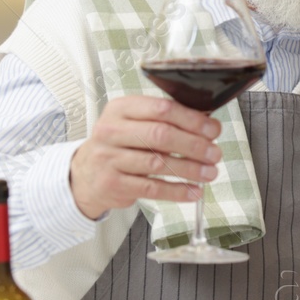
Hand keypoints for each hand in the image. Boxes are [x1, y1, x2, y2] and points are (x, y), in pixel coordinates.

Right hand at [69, 95, 223, 219]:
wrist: (85, 174)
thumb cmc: (119, 145)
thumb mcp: (133, 123)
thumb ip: (165, 121)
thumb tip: (208, 125)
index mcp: (121, 109)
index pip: (162, 109)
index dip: (192, 119)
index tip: (212, 130)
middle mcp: (112, 131)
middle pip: (161, 135)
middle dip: (194, 145)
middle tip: (214, 153)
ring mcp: (110, 158)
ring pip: (158, 163)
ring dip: (190, 169)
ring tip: (210, 172)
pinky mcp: (113, 184)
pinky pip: (152, 188)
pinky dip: (177, 190)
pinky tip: (194, 191)